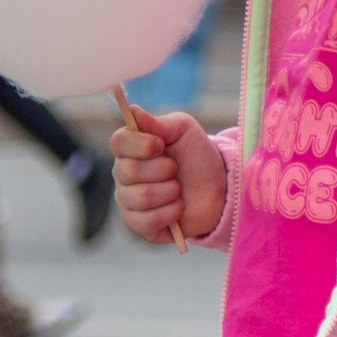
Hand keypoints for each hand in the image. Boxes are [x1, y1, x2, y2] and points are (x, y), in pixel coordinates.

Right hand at [111, 101, 225, 243]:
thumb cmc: (197, 156)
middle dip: (163, 169)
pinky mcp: (138, 224)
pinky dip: (171, 213)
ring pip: (141, 197)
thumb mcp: (184, 130)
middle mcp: (123, 174)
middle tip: (176, 170)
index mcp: (130, 148)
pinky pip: (148, 220)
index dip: (140, 144)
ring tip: (179, 189)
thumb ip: (159, 123)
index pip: (118, 142)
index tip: (161, 145)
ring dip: (170, 192)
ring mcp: (128, 201)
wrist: (218, 188)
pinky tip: (178, 208)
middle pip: (129, 171)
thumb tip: (133, 111)